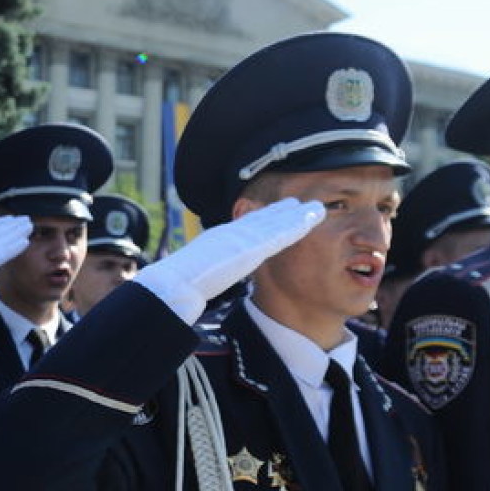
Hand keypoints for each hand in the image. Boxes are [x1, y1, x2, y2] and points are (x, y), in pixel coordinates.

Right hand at [134, 198, 325, 322]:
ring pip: (275, 222)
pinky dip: (296, 225)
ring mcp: (240, 238)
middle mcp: (229, 234)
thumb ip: (202, 275)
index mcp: (216, 241)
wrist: (173, 283)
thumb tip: (196, 286)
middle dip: (280, 212)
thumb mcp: (193, 277)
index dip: (259, 220)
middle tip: (297, 204)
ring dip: (296, 215)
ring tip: (316, 208)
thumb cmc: (176, 286)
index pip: (242, 228)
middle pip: (260, 219)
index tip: (272, 214)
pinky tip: (311, 220)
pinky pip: (280, 233)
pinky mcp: (250, 246)